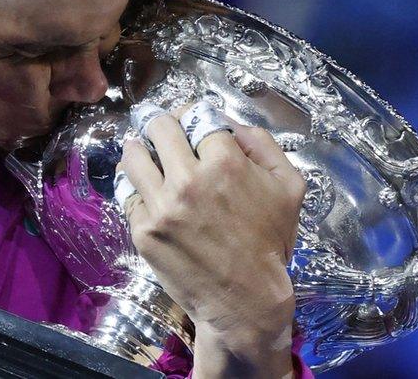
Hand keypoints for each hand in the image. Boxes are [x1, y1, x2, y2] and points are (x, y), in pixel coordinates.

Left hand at [117, 104, 306, 377]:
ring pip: (132, 156)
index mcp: (225, 163)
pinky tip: (146, 190)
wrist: (244, 300)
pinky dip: (137, 188)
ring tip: (143, 152)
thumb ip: (263, 145)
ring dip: (139, 149)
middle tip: (164, 133)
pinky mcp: (143, 231)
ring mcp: (160, 206)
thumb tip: (232, 123)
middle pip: (158, 127)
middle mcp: (188, 180)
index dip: (194, 116)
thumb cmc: (269, 243)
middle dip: (163, 125)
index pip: (196, 116)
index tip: (191, 123)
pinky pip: (129, 194)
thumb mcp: (288, 187)